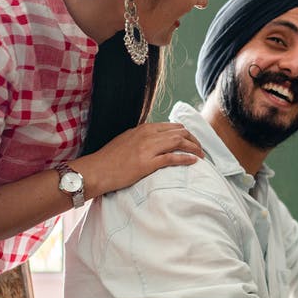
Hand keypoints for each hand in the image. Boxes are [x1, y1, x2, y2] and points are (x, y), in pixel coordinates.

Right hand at [74, 122, 203, 196]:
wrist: (96, 170)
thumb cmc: (109, 159)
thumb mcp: (127, 140)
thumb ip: (142, 138)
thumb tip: (155, 141)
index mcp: (143, 129)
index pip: (172, 126)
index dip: (186, 133)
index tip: (192, 141)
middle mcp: (147, 135)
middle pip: (180, 132)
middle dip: (194, 140)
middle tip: (200, 149)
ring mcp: (147, 148)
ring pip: (178, 142)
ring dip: (194, 148)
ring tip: (201, 156)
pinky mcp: (147, 163)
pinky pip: (172, 158)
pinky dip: (185, 159)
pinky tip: (193, 161)